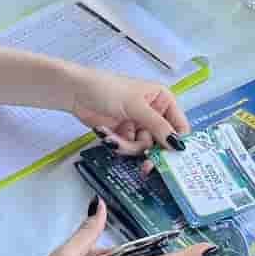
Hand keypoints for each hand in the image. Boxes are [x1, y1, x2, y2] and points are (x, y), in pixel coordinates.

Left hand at [71, 70, 189, 154]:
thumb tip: (178, 144)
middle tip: (146, 166)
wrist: (75, 92)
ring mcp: (138, 124)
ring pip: (143, 147)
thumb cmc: (108, 89)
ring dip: (127, 146)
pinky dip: (117, 144)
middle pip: (161, 141)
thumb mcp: (136, 106)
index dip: (177, 143)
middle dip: (149, 151)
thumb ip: (158, 126)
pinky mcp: (124, 134)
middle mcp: (154, 113)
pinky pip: (128, 148)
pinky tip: (105, 134)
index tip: (174, 160)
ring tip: (112, 139)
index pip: (179, 126)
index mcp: (163, 100)